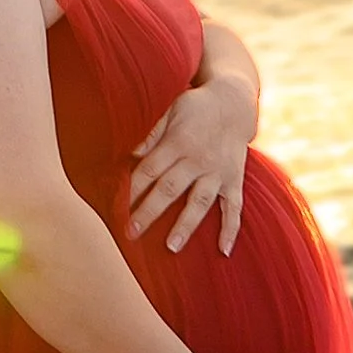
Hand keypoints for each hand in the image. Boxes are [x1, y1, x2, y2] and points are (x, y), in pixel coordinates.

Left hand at [129, 74, 255, 254]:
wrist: (235, 101)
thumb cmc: (196, 107)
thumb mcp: (171, 111)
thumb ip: (152, 135)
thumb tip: (132, 155)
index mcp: (178, 141)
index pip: (150, 169)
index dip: (133, 188)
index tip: (117, 207)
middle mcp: (198, 159)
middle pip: (170, 189)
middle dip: (149, 212)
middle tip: (131, 233)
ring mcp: (218, 172)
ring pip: (200, 202)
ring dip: (185, 225)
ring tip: (171, 247)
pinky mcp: (234, 180)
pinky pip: (234, 207)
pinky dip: (230, 229)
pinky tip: (223, 251)